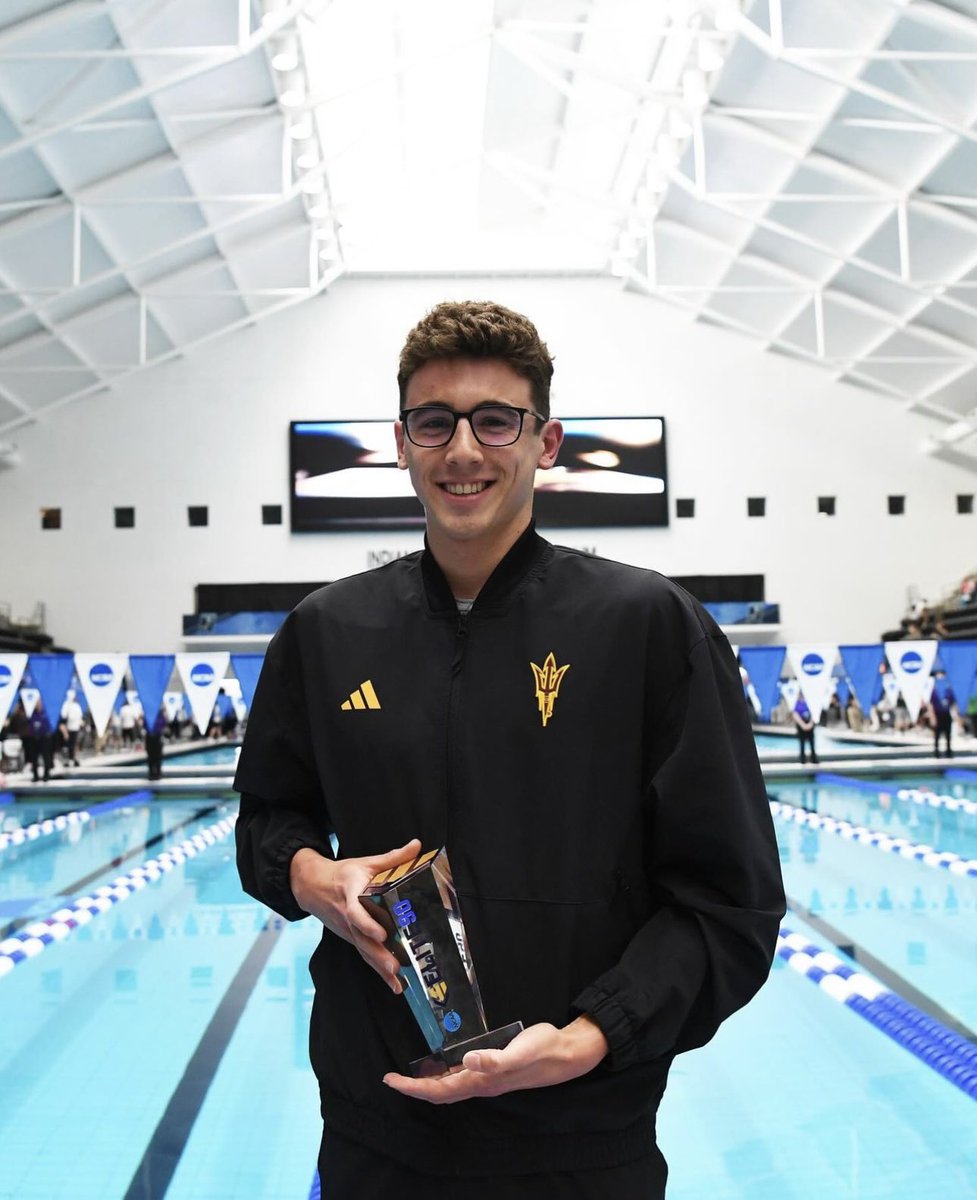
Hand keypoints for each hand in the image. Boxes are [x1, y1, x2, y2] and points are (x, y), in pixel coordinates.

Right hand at [289, 838, 421, 994]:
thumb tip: (417, 845)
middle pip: (362, 939)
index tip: (382, 933)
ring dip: (379, 967)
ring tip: (396, 980)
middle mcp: (348, 917)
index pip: (356, 912)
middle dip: (378, 955)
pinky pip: (365, 956)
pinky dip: (378, 972)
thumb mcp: (366, 863)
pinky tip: (394, 985)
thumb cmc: (343, 874)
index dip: (367, 924)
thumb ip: (393, 857)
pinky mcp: (352, 939)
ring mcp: (349, 931)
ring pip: (364, 951)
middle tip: (395, 967)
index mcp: (351, 894)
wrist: (313, 886)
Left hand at [383, 1015, 608, 1103]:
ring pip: (451, 1086)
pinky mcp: (496, 1068)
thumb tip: (467, 1061)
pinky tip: (445, 1063)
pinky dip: (447, 1073)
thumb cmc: (543, 1050)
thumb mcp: (520, 1051)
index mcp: (482, 1081)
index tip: (390, 1081)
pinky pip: (463, 1076)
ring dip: (428, 1083)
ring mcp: (489, 1077)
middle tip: (392, 1080)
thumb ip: (495, 1059)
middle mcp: (482, 1083)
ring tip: (411, 1075)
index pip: (439, 1090)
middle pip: (440, 1092)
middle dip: (415, 1088)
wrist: (566, 1054)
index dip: (413, 1087)